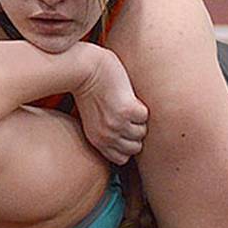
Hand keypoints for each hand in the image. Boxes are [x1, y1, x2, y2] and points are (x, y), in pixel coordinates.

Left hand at [74, 46, 148, 164]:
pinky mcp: (127, 109)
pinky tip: (129, 97)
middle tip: (128, 116)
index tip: (124, 131)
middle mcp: (106, 136)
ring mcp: (117, 124)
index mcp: (96, 139)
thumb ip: (104, 132)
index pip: (122, 159)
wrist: (83, 69)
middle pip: (135, 148)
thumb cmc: (87, 87)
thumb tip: (125, 138)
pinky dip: (141, 106)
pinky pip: (145, 116)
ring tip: (128, 105)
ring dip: (139, 119)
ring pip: (142, 132)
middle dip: (135, 132)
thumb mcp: (91, 118)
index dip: (126, 144)